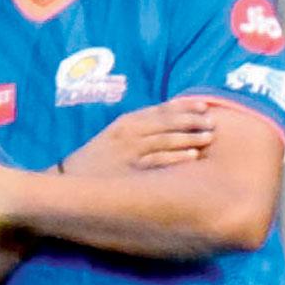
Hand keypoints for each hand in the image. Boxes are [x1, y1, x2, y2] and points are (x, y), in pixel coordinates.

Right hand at [62, 99, 216, 174]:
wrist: (71, 180)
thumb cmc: (98, 158)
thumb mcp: (115, 135)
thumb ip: (140, 128)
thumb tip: (172, 123)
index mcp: (127, 122)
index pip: (161, 110)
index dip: (184, 107)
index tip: (205, 105)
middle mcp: (130, 133)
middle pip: (167, 123)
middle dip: (191, 121)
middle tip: (213, 122)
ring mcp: (130, 152)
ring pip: (165, 140)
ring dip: (189, 137)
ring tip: (208, 137)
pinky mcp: (130, 171)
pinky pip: (157, 162)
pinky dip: (176, 158)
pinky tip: (192, 156)